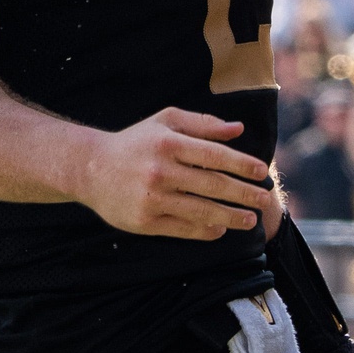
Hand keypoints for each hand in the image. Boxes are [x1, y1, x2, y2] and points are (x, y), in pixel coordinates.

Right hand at [72, 107, 269, 240]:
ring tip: (250, 219)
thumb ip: (203, 124)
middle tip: (264, 199)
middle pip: (213, 185)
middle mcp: (161, 171)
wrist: (90, 169)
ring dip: (230, 217)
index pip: (215, 155)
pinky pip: (182, 228)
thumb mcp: (165, 121)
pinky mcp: (144, 221)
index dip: (242, 164)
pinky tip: (220, 229)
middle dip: (244, 193)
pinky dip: (205, 231)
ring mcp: (152, 198)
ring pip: (201, 211)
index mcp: (168, 143)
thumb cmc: (135, 142)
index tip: (262, 172)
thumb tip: (238, 129)